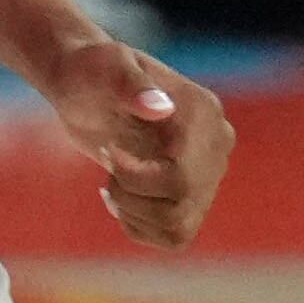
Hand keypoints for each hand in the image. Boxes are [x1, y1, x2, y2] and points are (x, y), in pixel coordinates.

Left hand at [40, 29, 230, 249]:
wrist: (86, 88)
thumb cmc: (93, 72)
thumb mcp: (104, 67)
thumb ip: (130, 83)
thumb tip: (159, 108)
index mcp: (204, 113)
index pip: (185, 174)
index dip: (137, 176)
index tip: (110, 150)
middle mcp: (216, 145)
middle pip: (183, 201)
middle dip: (132, 193)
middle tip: (109, 163)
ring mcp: (207, 173)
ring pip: (179, 226)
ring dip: (133, 212)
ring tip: (112, 183)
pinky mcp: (189, 195)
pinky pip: (175, 235)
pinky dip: (140, 227)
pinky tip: (121, 200)